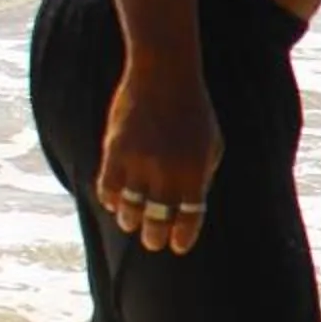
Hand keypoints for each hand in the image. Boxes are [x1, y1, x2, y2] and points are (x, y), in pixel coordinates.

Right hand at [96, 63, 222, 257]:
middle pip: (158, 218)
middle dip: (154, 236)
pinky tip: (114, 202)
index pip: (189, 216)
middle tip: (152, 241)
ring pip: (130, 208)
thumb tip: (188, 205)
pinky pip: (108, 188)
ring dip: (130, 220)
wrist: (164, 74)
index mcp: (195, 172)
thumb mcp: (212, 144)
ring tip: (130, 223)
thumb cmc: (193, 110)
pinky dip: (110, 199)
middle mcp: (167, 171)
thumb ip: (202, 176)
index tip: (177, 247)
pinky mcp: (115, 150)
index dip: (182, 236)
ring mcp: (139, 162)